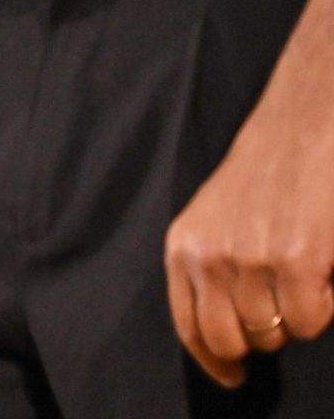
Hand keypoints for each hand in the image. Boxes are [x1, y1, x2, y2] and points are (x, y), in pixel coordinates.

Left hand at [163, 98, 333, 388]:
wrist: (301, 128)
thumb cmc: (263, 178)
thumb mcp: (214, 219)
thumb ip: (209, 269)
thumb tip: (227, 335)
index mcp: (183, 246)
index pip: (190, 327)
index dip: (214, 361)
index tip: (233, 376)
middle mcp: (210, 256)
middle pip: (234, 340)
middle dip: (261, 338)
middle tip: (280, 311)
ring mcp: (251, 260)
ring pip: (276, 333)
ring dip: (294, 318)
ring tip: (302, 278)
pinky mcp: (296, 261)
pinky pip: (309, 321)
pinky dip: (323, 309)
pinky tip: (322, 275)